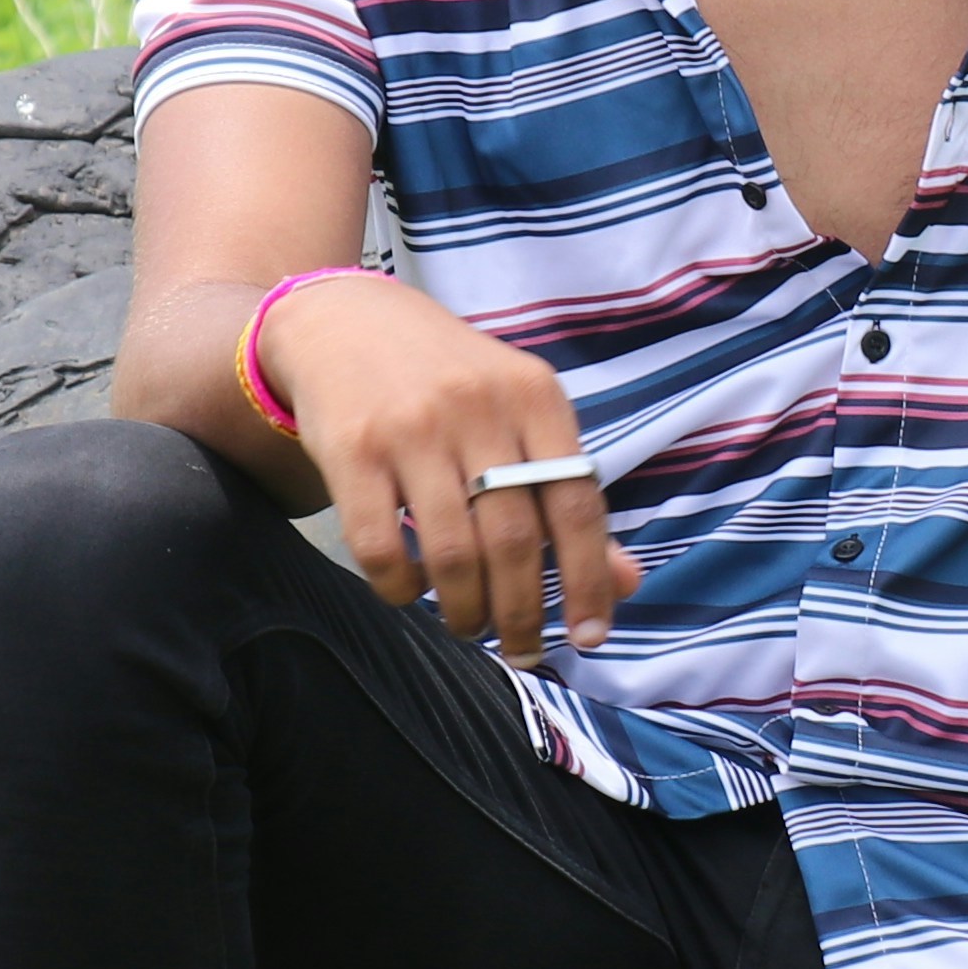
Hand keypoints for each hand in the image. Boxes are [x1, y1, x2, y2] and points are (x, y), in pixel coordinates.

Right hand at [263, 272, 630, 668]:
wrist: (343, 320)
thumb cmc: (449, 381)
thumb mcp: (521, 415)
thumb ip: (568, 495)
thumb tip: (624, 584)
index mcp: (535, 396)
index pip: (578, 504)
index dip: (589, 580)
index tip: (590, 635)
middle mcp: (477, 407)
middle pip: (515, 540)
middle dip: (523, 613)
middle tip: (523, 648)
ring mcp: (411, 428)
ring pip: (451, 553)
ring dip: (465, 611)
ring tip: (470, 628)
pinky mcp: (352, 449)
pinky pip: (381, 546)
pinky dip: (401, 588)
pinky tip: (411, 592)